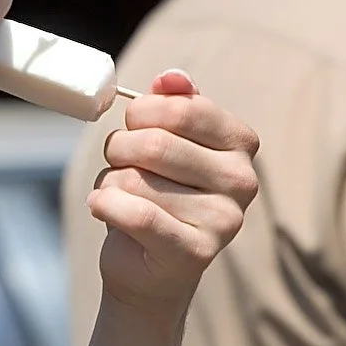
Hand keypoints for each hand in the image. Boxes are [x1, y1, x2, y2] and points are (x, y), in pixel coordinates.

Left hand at [87, 71, 258, 317]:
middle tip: (118, 161)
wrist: (149, 267)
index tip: (133, 124)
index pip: (185, 108)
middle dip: (120, 148)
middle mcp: (243, 181)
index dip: (143, 112)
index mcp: (241, 143)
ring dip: (110, 182)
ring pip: (136, 179)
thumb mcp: (166, 139)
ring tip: (120, 195)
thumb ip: (174, 103)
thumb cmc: (157, 192)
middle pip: (155, 144)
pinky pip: (137, 214)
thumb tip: (171, 78)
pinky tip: (102, 207)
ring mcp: (224, 221)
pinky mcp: (196, 253)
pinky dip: (105, 205)